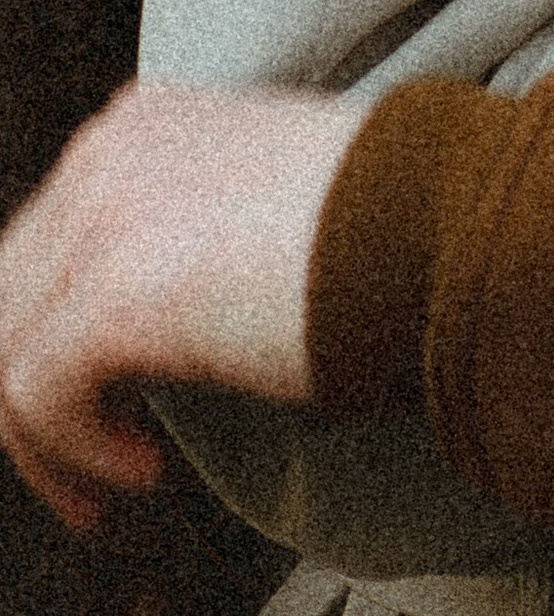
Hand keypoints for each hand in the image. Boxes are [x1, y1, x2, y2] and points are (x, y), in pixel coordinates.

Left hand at [0, 82, 362, 531]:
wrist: (447, 229)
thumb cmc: (387, 228)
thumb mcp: (259, 201)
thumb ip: (188, 224)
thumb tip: (149, 317)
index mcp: (140, 124)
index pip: (38, 247)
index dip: (51, 342)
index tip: (100, 411)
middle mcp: (106, 151)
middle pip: (5, 301)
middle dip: (31, 403)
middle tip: (89, 477)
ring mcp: (104, 215)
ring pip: (5, 353)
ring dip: (44, 444)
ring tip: (109, 491)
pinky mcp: (114, 292)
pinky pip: (36, 395)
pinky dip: (75, 452)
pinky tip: (146, 470)